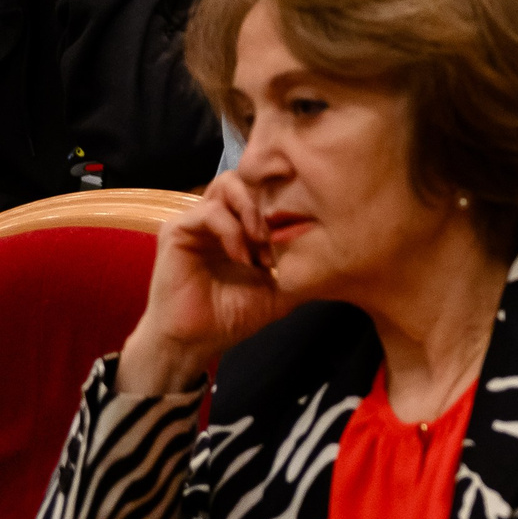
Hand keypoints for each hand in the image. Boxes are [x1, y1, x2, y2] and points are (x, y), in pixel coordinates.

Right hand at [117, 176, 295, 393]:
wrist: (196, 341)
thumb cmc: (234, 315)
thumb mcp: (280, 287)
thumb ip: (300, 264)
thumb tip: (339, 248)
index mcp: (240, 225)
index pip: (265, 188)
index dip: (286, 202)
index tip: (299, 233)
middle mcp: (218, 217)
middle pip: (247, 177)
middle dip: (269, 201)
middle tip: (278, 236)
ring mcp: (196, 222)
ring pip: (228, 184)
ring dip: (252, 211)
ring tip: (262, 243)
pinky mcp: (177, 231)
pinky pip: (209, 211)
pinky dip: (231, 230)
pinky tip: (242, 256)